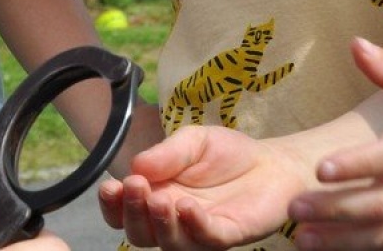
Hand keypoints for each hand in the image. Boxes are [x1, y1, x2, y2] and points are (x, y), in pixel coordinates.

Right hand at [99, 125, 312, 248]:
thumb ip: (167, 153)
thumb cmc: (228, 154)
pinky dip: (194, 225)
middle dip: (132, 212)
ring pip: (169, 243)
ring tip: (160, 198)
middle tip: (135, 186)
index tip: (109, 186)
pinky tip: (188, 207)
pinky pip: (206, 239)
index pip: (125, 211)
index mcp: (157, 196)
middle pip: (140, 234)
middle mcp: (173, 220)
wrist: (273, 162)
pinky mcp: (227, 235)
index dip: (112, 205)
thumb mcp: (194, 141)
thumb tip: (135, 166)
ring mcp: (199, 231)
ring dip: (159, 224)